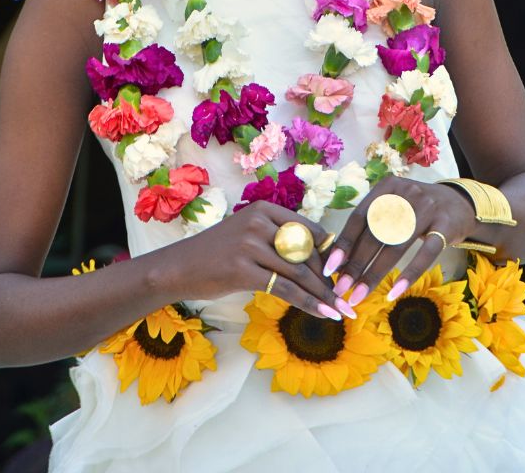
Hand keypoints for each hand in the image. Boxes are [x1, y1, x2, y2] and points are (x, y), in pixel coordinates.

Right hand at [161, 201, 351, 321]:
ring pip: (299, 272)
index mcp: (266, 210)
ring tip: (340, 309)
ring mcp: (251, 244)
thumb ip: (278, 240)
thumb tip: (315, 257)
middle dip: (329, 277)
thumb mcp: (249, 235)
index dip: (328, 253)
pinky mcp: (243, 270)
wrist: (178, 268)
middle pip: (307, 251)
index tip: (342, 272)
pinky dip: (307, 302)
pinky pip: (284, 288)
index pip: (309, 229)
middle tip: (346, 295)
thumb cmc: (216, 254)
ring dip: (323, 294)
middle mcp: (260, 222)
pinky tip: (322, 313)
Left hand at [322, 177, 476, 305]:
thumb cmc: (416, 210)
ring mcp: (428, 208)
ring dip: (375, 274)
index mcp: (388, 187)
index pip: (360, 217)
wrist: (459, 203)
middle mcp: (407, 193)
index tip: (329, 269)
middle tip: (341, 289)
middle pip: (375, 233)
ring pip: (396, 246)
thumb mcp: (393, 207)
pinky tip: (393, 293)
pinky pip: (426, 254)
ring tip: (359, 295)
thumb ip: (370, 226)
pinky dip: (409, 275)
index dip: (343, 244)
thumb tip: (340, 261)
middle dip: (356, 264)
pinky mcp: (446, 225)